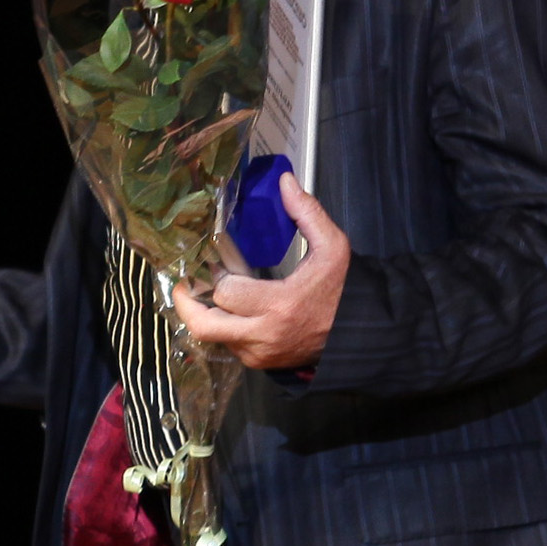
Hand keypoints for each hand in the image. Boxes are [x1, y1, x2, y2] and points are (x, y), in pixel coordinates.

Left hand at [173, 172, 351, 369]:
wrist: (359, 333)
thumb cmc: (343, 289)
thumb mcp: (332, 247)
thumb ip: (307, 212)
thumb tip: (284, 181)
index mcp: (280, 305)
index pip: (226, 293)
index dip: (215, 276)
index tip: (215, 262)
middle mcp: (264, 335)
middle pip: (204, 325)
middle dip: (189, 302)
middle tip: (187, 282)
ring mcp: (259, 354)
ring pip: (212, 337)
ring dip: (204, 315)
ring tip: (202, 293)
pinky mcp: (260, 364)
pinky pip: (227, 346)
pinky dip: (222, 328)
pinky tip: (226, 309)